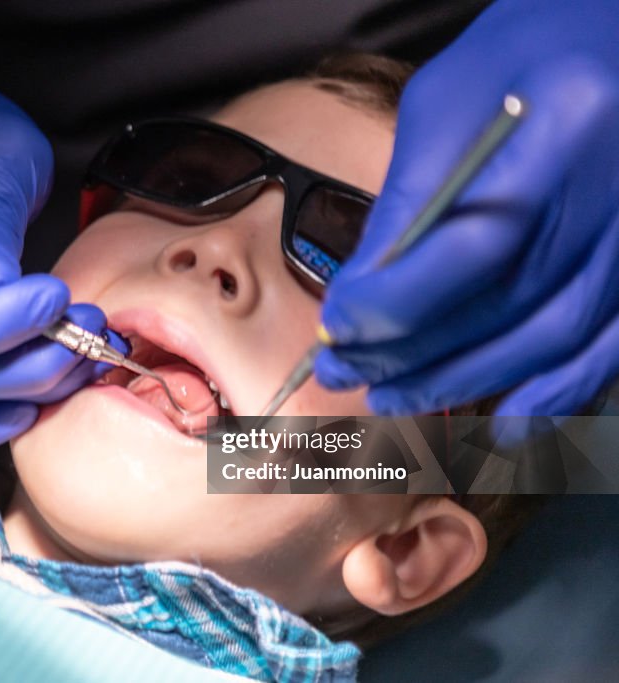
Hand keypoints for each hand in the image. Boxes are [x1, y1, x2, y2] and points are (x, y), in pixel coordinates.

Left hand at [314, 0, 618, 417]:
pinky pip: (608, 347)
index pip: (475, 243)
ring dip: (464, 380)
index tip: (337, 327)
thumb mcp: (446, 103)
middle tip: (345, 371)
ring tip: (392, 396)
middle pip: (507, 302)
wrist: (612, 37)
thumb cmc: (519, 57)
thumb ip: (407, 200)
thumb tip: (359, 296)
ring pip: (550, 337)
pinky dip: (556, 394)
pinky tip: (505, 427)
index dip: (396, 300)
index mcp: (568, 125)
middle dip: (412, 351)